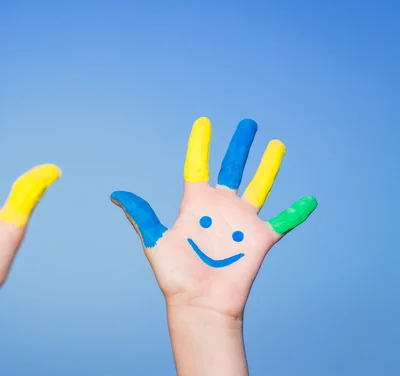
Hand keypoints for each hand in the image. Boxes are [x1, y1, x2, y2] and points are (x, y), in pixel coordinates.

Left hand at [111, 117, 316, 319]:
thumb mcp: (155, 240)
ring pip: (260, 186)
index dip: (200, 144)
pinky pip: (283, 222)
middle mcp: (221, 207)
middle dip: (240, 145)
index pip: (199, 165)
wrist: (199, 304)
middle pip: (233, 167)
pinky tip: (310, 200)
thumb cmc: (175, 275)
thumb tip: (116, 194)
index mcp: (196, 203)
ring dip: (269, 166)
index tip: (203, 122)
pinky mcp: (260, 239)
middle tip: (248, 123)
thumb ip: (141, 214)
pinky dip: (296, 212)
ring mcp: (242, 221)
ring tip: (277, 145)